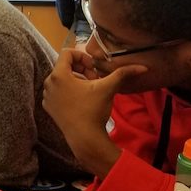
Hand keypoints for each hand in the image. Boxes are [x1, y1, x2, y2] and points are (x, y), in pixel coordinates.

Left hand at [43, 49, 146, 176]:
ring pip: (62, 78)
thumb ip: (123, 73)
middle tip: (95, 80)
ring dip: (77, 79)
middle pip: (64, 66)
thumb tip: (143, 67)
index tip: (94, 68)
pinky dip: (69, 90)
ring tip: (90, 90)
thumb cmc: (93, 110)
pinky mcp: (48, 106)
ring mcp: (47, 96)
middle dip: (82, 69)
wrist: (84, 137)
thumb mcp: (108, 88)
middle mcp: (48, 83)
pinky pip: (58, 91)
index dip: (83, 57)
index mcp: (58, 75)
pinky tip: (82, 100)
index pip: (67, 53)